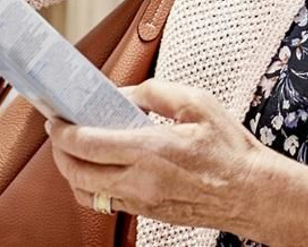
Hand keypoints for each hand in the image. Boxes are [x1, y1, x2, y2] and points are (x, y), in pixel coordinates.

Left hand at [47, 82, 274, 233]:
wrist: (251, 192)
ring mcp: (141, 202)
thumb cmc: (229, 149)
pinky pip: (105, 203)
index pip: (88, 144)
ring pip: (86, 193)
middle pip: (77, 173)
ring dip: (72, 172)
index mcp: (150, 150)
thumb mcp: (197, 104)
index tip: (57, 120)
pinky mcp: (146, 214)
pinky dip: (93, 186)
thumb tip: (124, 94)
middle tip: (60, 133)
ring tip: (76, 152)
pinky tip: (102, 168)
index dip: (63, 132)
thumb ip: (155, 93)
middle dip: (60, 152)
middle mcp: (139, 181)